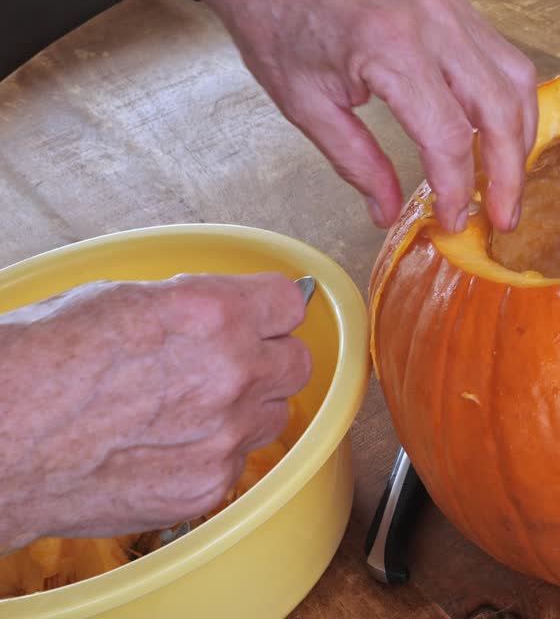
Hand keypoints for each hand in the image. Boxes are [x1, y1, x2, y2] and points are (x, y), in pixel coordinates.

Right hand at [0, 273, 309, 550]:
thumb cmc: (39, 363)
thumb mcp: (120, 299)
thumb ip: (191, 307)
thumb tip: (225, 311)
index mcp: (212, 314)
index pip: (290, 302)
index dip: (271, 309)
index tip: (262, 315)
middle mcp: (231, 373)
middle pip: (296, 361)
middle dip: (267, 358)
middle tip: (228, 362)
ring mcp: (225, 435)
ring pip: (274, 414)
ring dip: (246, 408)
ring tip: (187, 408)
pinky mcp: (208, 484)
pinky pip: (238, 460)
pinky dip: (212, 452)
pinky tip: (164, 445)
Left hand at [179, 0, 537, 231]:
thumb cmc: (275, 14)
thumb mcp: (304, 103)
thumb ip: (356, 161)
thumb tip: (386, 210)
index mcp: (390, 49)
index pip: (449, 137)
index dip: (458, 190)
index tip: (453, 221)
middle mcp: (434, 23)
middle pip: (500, 111)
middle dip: (508, 173)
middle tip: (503, 217)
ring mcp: (451, 7)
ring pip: (516, 80)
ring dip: (518, 137)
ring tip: (506, 180)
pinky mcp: (454, 1)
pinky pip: (502, 56)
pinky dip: (508, 101)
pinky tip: (495, 133)